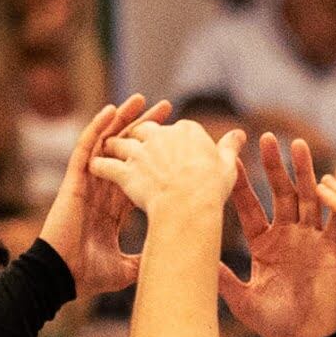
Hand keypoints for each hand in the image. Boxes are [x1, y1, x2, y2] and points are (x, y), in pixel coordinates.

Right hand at [41, 97, 174, 289]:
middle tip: (167, 108)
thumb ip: (147, 257)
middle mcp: (103, 189)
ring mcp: (88, 182)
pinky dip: (98, 127)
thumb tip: (171, 259)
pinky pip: (86, 147)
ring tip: (142, 98)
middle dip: (146, 129)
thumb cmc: (89, 274)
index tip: (179, 140)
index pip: (140, 171)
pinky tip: (111, 110)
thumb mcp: (128, 267)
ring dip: (124, 119)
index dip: (157, 155)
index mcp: (115, 206)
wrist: (62, 277)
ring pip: (107, 142)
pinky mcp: (74, 179)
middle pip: (127, 150)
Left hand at [106, 113, 240, 228]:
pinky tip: (94, 169)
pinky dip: (99, 166)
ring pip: (121, 144)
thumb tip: (240, 134)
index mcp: (187, 130)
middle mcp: (160, 136)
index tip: (174, 150)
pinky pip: (106, 166)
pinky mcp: (125, 172)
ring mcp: (140, 153)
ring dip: (114, 147)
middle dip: (140, 136)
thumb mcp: (227, 165)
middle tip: (135, 143)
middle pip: (144, 130)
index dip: (174, 139)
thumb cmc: (212, 189)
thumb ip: (230, 147)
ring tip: (110, 151)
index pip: (178, 129)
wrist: (190, 207)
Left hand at [218, 133, 335, 336]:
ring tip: (299, 145)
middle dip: (274, 166)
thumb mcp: (243, 300)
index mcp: (263, 244)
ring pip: (309, 199)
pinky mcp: (334, 251)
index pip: (249, 207)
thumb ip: (222, 278)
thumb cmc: (276, 325)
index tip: (229, 157)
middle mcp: (287, 236)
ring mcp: (311, 241)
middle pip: (280, 193)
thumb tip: (194, 258)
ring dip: (305, 172)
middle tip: (266, 137)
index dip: (240, 183)